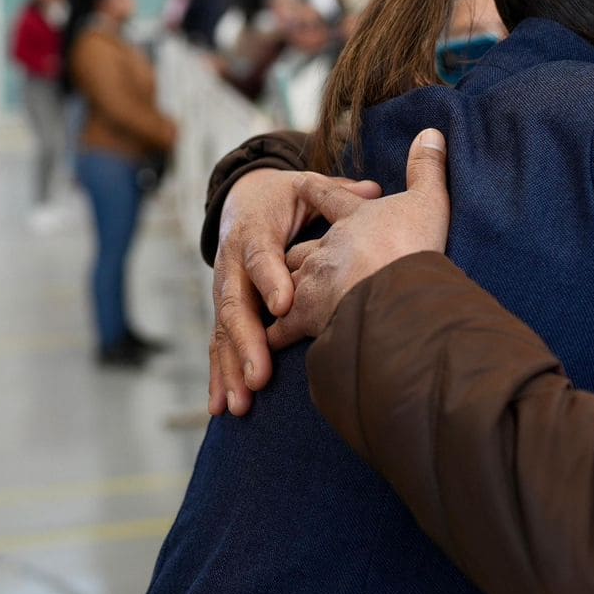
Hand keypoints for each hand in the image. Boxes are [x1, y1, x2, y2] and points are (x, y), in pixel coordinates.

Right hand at [209, 167, 380, 416]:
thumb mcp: (303, 186)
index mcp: (254, 232)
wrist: (241, 199)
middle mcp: (233, 264)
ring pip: (224, 332)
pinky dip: (220, 375)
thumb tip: (374, 191)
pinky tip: (222, 407)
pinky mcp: (226, 310)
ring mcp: (227, 290)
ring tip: (242, 402)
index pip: (261, 256)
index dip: (271, 279)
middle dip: (247, 343)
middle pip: (235, 305)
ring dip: (232, 369)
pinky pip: (219, 344)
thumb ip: (336, 192)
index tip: (286, 305)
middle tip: (261, 376)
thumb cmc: (282, 197)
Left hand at [266, 129, 450, 350]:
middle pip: (300, 247)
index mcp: (351, 219)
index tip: (299, 182)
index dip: (312, 189)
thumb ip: (427, 167)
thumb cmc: (412, 245)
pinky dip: (276, 334)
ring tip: (280, 302)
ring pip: (287, 283)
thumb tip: (432, 130)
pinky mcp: (304, 316)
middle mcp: (325, 247)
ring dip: (283, 292)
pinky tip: (271, 341)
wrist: (394, 292)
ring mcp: (311, 281)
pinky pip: (282, 326)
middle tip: (294, 260)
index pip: (325, 196)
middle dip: (297, 254)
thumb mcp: (429, 200)